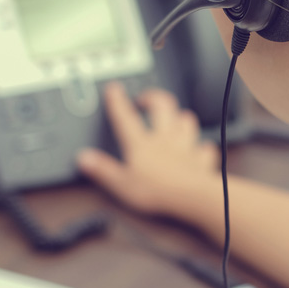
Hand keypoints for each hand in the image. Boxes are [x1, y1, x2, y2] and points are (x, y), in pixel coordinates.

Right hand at [78, 83, 218, 214]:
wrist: (191, 197)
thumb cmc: (157, 191)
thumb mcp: (120, 184)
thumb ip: (102, 170)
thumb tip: (84, 158)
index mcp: (141, 144)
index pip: (126, 117)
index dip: (117, 101)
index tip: (114, 89)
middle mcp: (164, 139)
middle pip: (162, 107)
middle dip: (154, 97)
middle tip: (146, 98)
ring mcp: (185, 147)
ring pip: (186, 121)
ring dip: (180, 117)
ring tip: (174, 117)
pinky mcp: (201, 160)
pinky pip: (205, 147)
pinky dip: (202, 146)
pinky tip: (199, 148)